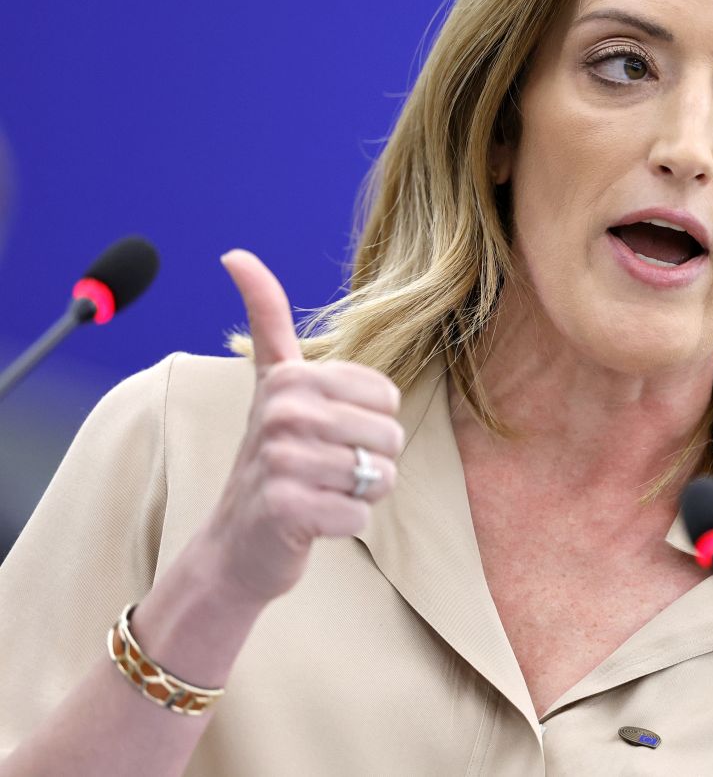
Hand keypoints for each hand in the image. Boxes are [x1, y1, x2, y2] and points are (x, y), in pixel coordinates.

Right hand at [197, 249, 404, 606]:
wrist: (236, 545)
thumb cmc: (272, 459)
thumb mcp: (271, 384)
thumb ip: (266, 321)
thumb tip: (235, 253)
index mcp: (290, 379)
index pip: (388, 396)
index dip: (371, 423)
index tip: (326, 432)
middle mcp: (281, 413)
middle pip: (390, 436)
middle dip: (369, 461)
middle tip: (324, 470)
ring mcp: (281, 462)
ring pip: (380, 476)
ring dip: (359, 494)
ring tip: (319, 493)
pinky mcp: (287, 510)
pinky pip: (361, 514)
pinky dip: (346, 525)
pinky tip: (312, 522)